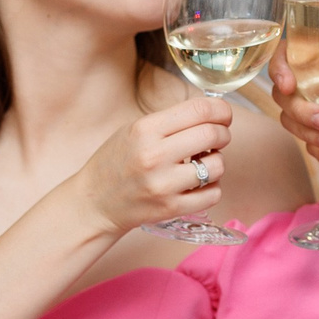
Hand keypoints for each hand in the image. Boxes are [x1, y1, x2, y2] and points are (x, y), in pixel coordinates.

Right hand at [68, 93, 238, 234]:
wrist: (94, 202)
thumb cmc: (117, 161)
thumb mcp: (135, 129)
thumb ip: (172, 121)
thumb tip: (214, 113)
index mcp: (146, 129)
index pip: (200, 110)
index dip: (221, 110)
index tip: (224, 115)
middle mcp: (154, 156)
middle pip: (213, 134)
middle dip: (223, 133)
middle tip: (217, 138)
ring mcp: (163, 185)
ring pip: (217, 166)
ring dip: (216, 162)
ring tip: (202, 163)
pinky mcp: (170, 208)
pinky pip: (213, 194)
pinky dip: (212, 187)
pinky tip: (198, 183)